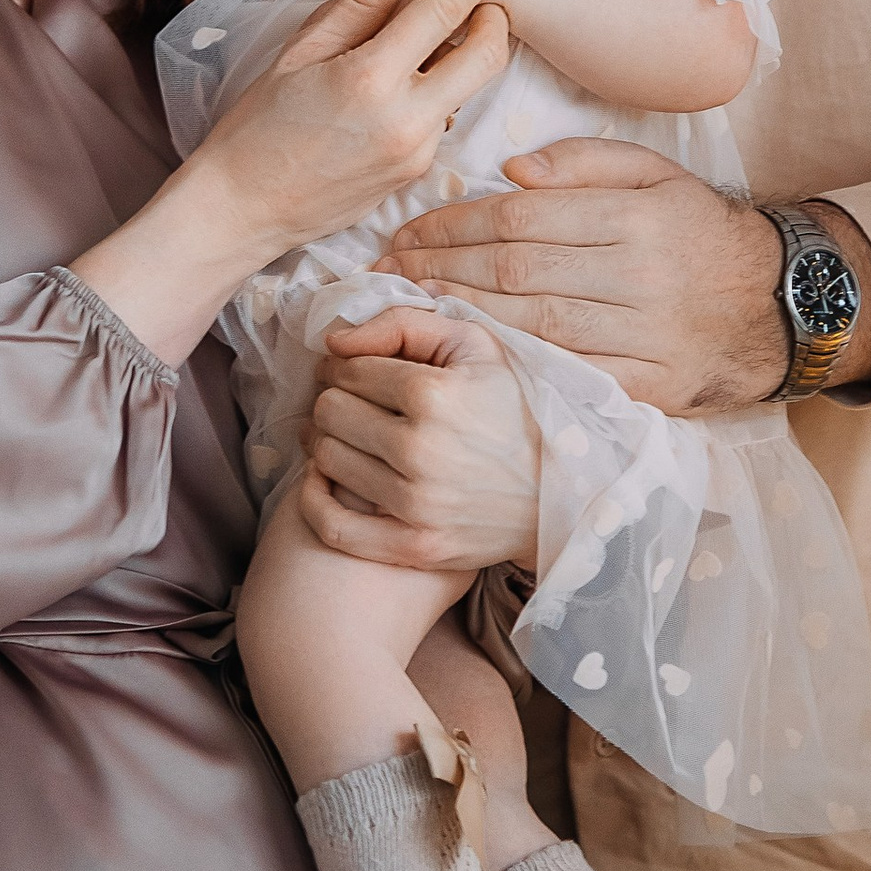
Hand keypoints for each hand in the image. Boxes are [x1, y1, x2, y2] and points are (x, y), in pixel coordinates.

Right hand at [198, 0, 527, 257]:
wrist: (243, 209)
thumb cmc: (260, 124)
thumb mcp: (303, 50)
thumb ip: (363, 0)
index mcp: (370, 77)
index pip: (444, 9)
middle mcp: (405, 118)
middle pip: (485, 56)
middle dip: (495, 20)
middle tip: (479, 1)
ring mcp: (416, 152)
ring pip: (467, 89)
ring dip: (460, 59)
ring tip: (416, 46)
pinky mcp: (416, 174)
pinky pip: (442, 119)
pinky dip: (432, 94)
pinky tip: (393, 92)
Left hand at [299, 308, 542, 574]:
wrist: (557, 491)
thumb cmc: (512, 409)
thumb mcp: (476, 345)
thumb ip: (404, 324)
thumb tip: (334, 340)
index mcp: (434, 393)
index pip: (349, 369)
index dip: (344, 365)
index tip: (353, 371)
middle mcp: (420, 450)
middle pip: (329, 412)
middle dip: (334, 399)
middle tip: (349, 403)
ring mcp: (416, 504)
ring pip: (325, 459)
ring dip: (327, 443)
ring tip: (350, 437)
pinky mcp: (414, 546)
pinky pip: (331, 525)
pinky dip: (313, 500)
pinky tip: (323, 481)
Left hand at [387, 141, 870, 412]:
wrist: (777, 304)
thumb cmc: (701, 232)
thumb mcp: (657, 174)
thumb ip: (584, 161)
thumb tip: (510, 172)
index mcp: (635, 217)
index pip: (523, 217)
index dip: (455, 224)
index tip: (407, 230)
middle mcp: (639, 276)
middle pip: (517, 270)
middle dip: (441, 268)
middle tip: (386, 269)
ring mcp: (644, 337)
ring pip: (532, 326)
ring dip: (460, 317)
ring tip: (406, 308)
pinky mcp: (647, 388)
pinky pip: (564, 376)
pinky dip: (509, 365)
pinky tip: (464, 355)